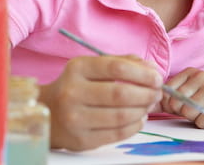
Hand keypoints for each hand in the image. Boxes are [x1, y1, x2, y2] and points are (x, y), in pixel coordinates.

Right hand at [39, 55, 161, 150]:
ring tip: (148, 105)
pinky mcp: (81, 140)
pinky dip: (135, 125)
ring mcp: (75, 118)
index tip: (157, 78)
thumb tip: (151, 69)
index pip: (117, 68)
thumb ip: (124, 62)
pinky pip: (117, 134)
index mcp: (78, 68)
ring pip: (121, 116)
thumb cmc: (77, 85)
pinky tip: (138, 118)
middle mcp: (73, 92)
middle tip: (157, 93)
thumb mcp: (93, 66)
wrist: (47, 112)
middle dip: (147, 93)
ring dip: (143, 110)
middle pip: (121, 94)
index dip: (143, 73)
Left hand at [160, 67, 203, 128]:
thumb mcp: (192, 93)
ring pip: (188, 112)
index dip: (172, 104)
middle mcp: (201, 77)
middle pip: (177, 103)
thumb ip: (172, 98)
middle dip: (183, 112)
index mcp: (190, 72)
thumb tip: (148, 104)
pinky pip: (201, 122)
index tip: (184, 105)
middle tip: (197, 110)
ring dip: (195, 118)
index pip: (168, 91)